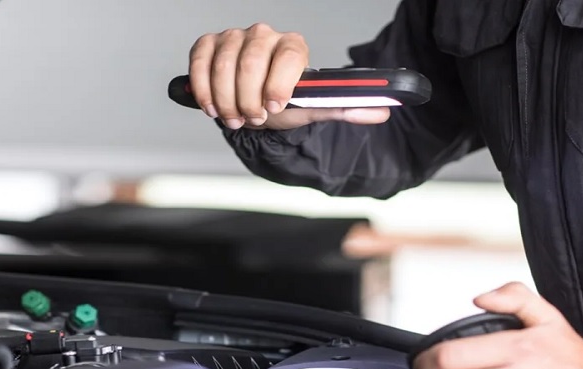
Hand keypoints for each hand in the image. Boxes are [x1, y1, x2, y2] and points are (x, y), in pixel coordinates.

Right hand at [188, 23, 390, 129]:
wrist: (255, 105)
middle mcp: (264, 35)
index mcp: (293, 46)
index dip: (279, 83)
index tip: (275, 107)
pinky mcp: (208, 45)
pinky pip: (200, 61)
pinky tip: (212, 106)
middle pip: (251, 62)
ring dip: (227, 100)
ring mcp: (234, 38)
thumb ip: (345, 109)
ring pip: (223, 66)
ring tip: (235, 117)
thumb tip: (382, 113)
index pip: (288, 55)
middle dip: (249, 99)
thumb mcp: (314, 109)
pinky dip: (203, 89)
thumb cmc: (285, 103)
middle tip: (255, 118)